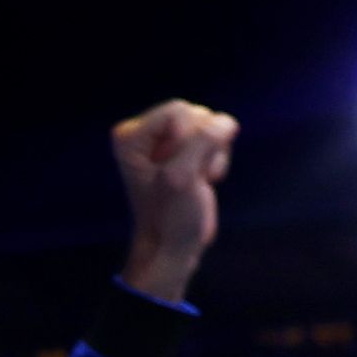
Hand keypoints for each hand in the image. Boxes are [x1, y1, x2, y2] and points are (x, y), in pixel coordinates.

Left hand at [110, 99, 238, 302]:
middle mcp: (146, 132)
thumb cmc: (171, 217)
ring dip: (212, 155)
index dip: (187, 140)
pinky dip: (218, 159)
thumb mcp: (182, 177)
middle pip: (196, 114)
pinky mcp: (190, 148)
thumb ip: (203, 142)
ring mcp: (169, 139)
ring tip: (196, 180)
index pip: (178, 111)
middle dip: (202, 147)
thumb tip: (226, 122)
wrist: (174, 245)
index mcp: (130, 136)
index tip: (174, 171)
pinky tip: (203, 179)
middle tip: (187, 179)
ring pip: (212, 124)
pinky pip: (220, 136)